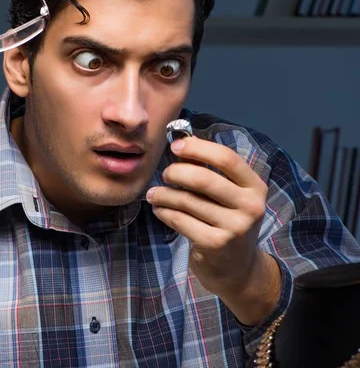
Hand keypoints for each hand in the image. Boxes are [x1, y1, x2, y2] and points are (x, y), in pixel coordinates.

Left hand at [147, 136, 275, 315]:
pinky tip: (160, 209)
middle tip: (165, 174)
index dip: (197, 148)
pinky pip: (179, 220)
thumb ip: (208, 169)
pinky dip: (163, 211)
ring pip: (186, 200)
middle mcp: (250, 206)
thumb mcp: (228, 195)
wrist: (238, 269)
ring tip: (155, 194)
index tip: (175, 146)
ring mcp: (234, 227)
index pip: (226, 158)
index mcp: (254, 186)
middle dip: (175, 172)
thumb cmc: (226, 221)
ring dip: (163, 194)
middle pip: (203, 178)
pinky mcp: (215, 244)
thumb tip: (181, 142)